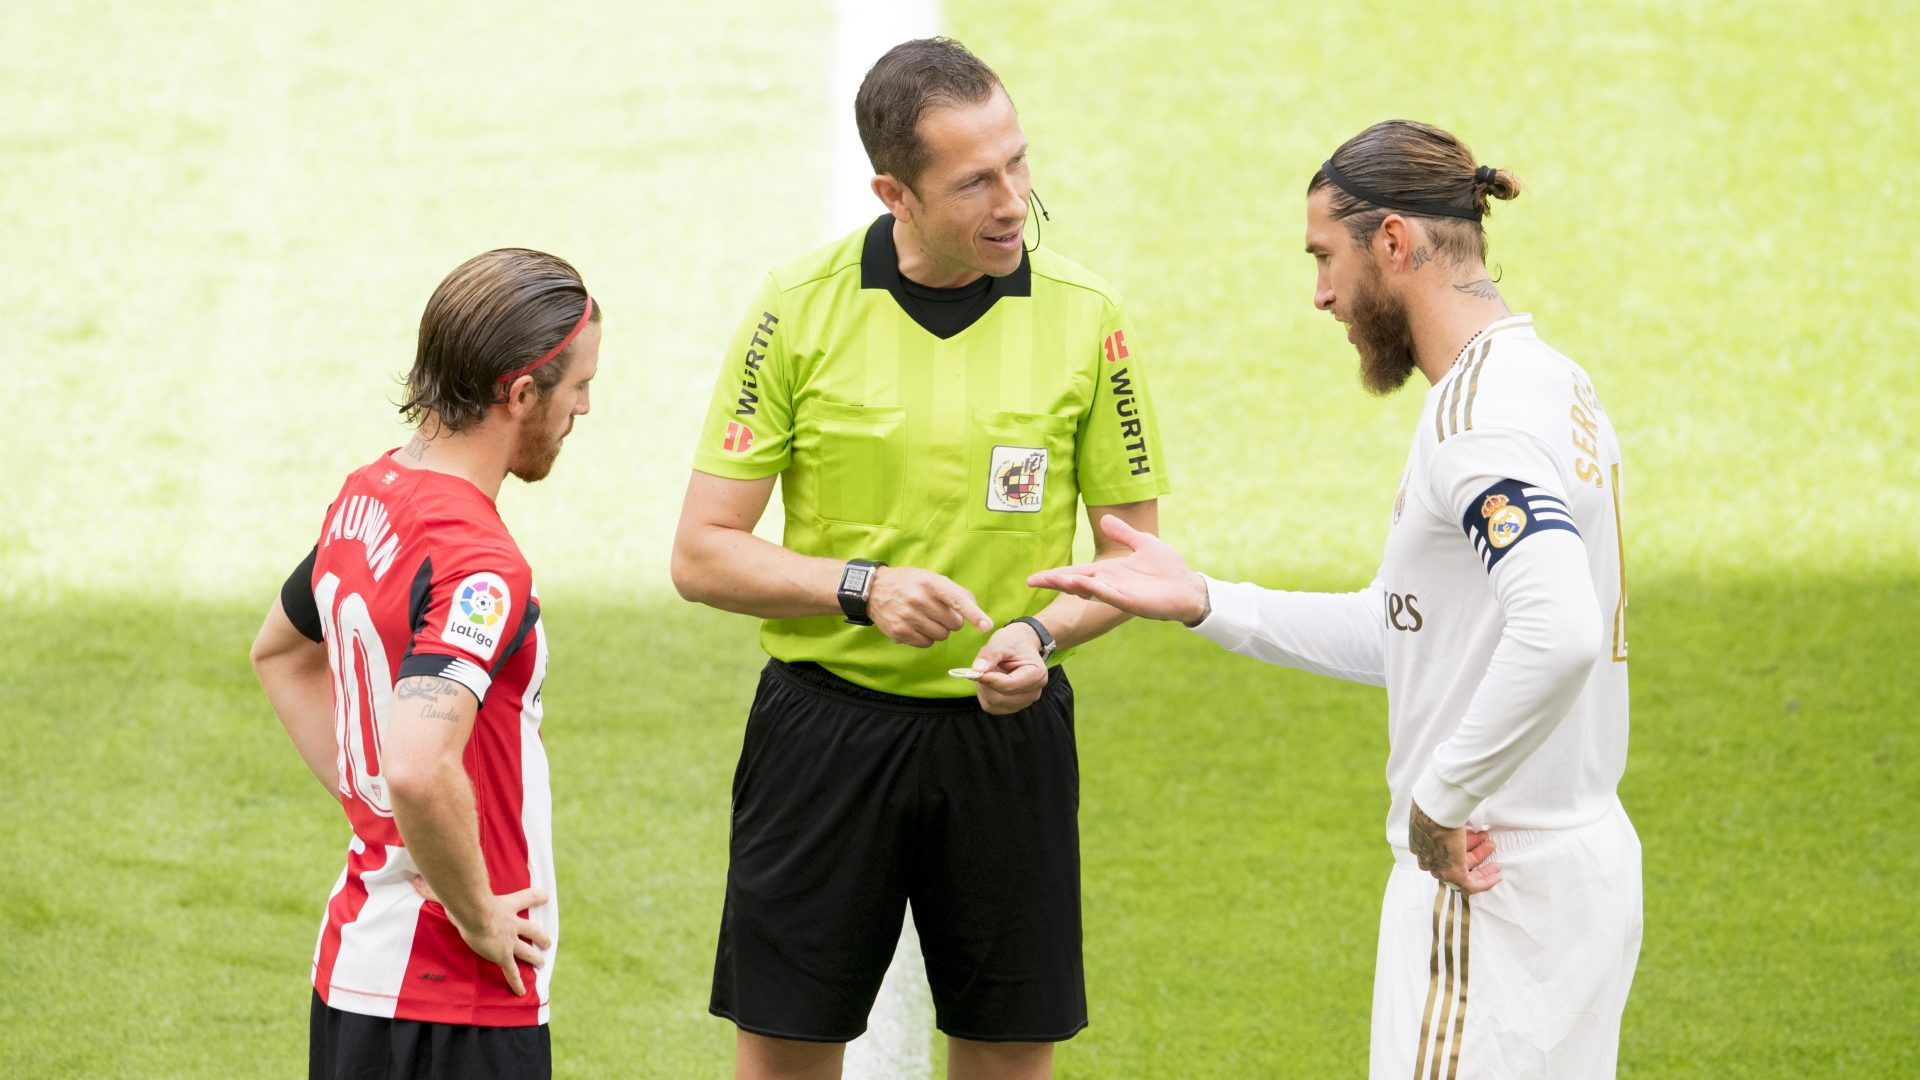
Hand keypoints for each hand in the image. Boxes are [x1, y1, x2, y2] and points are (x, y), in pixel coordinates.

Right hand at [411, 876, 551, 995]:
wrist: (475, 914)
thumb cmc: (466, 900)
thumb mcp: (455, 893)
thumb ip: (435, 889)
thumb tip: (415, 880)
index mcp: (505, 906)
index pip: (527, 898)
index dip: (536, 897)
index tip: (545, 897)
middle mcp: (511, 924)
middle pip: (531, 929)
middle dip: (539, 936)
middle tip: (547, 941)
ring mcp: (508, 941)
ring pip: (526, 951)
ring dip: (534, 957)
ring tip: (541, 962)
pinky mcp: (503, 955)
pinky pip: (511, 971)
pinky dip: (516, 982)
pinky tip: (521, 992)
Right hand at [868, 567, 993, 647]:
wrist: (873, 589)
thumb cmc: (910, 583)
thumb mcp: (931, 578)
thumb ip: (955, 592)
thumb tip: (976, 611)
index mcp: (930, 583)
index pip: (957, 600)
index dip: (974, 614)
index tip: (986, 626)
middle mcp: (918, 599)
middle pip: (953, 624)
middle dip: (951, 621)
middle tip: (938, 611)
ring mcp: (907, 617)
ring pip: (941, 636)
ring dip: (939, 630)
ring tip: (925, 618)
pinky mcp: (899, 631)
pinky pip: (926, 643)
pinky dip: (925, 638)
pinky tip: (915, 625)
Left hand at [969, 622, 1049, 714]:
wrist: (1021, 645)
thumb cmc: (1013, 642)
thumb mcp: (1002, 642)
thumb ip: (990, 655)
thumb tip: (977, 669)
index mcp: (1037, 675)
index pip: (1009, 685)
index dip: (989, 679)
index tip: (974, 671)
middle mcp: (1033, 692)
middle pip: (1000, 698)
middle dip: (985, 684)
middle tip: (979, 668)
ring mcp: (1024, 701)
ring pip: (994, 704)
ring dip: (984, 689)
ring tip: (987, 671)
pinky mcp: (1013, 706)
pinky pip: (991, 706)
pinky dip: (985, 694)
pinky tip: (989, 681)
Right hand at [1026, 516, 1209, 624]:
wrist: (1189, 586)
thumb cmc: (1168, 568)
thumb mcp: (1143, 543)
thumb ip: (1123, 533)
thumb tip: (1103, 519)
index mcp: (1109, 571)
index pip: (1077, 572)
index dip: (1056, 574)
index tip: (1033, 577)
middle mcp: (1110, 584)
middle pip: (1077, 582)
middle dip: (1056, 581)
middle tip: (1033, 581)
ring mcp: (1121, 594)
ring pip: (1092, 590)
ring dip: (1075, 586)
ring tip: (1057, 580)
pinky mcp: (1134, 603)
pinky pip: (1114, 597)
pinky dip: (1102, 591)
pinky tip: (1090, 585)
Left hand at [1408, 802, 1502, 894]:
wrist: (1435, 813)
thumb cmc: (1437, 809)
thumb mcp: (1441, 815)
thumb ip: (1449, 821)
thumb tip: (1460, 815)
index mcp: (1421, 844)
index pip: (1442, 850)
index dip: (1461, 845)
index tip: (1474, 839)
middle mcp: (1428, 859)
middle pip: (1454, 860)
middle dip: (1474, 851)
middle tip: (1487, 844)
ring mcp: (1439, 868)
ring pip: (1463, 873)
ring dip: (1482, 863)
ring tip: (1493, 849)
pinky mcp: (1452, 874)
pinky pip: (1470, 885)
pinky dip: (1485, 882)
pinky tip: (1496, 875)